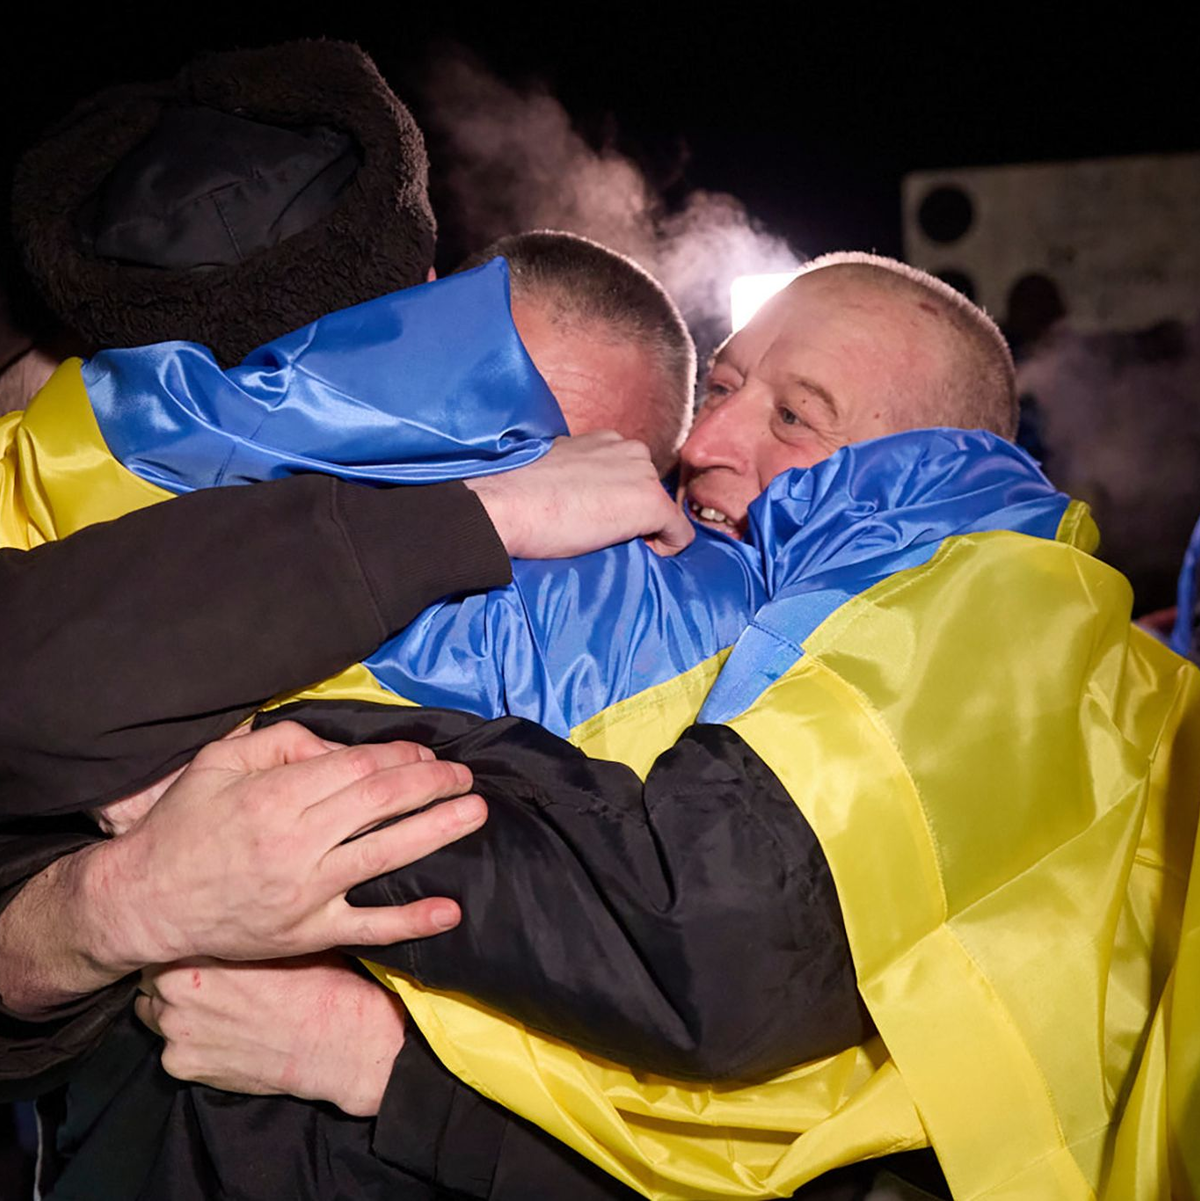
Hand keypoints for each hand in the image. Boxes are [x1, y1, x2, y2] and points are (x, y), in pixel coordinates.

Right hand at [84, 720, 485, 970]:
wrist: (144, 902)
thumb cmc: (182, 826)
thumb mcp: (218, 764)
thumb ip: (280, 744)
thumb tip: (335, 747)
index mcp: (275, 797)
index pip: (357, 769)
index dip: (400, 757)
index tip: (426, 754)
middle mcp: (296, 843)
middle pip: (381, 803)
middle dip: (431, 785)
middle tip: (465, 777)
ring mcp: (306, 893)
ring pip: (386, 855)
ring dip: (437, 830)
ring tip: (474, 813)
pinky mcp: (308, 934)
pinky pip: (368, 928)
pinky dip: (411, 921)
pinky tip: (450, 910)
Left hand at [136, 953, 404, 1116]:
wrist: (337, 1041)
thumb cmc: (317, 981)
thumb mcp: (283, 936)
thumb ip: (240, 927)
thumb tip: (224, 910)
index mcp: (200, 950)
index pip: (165, 934)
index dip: (183, 938)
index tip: (199, 941)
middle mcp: (176, 989)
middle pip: (151, 973)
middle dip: (174, 972)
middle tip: (209, 975)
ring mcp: (174, 1031)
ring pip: (154, 1010)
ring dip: (175, 1006)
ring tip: (216, 1006)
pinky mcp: (181, 1066)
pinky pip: (169, 1047)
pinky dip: (188, 1042)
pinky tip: (222, 1036)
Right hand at [467, 432, 693, 557]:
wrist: (504, 506)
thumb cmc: (517, 494)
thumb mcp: (553, 470)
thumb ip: (576, 474)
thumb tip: (577, 495)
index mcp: (602, 439)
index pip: (628, 472)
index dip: (618, 500)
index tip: (598, 519)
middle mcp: (628, 448)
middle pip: (649, 490)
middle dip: (634, 512)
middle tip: (603, 534)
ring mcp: (642, 474)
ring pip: (662, 510)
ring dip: (646, 529)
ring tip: (613, 544)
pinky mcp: (650, 501)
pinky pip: (679, 533)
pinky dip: (667, 548)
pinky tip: (642, 554)